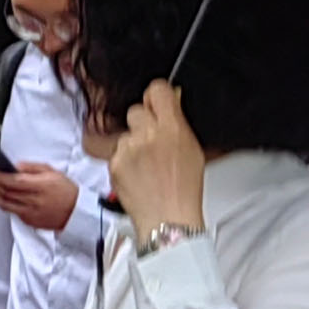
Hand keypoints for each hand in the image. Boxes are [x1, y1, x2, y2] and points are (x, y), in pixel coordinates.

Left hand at [0, 161, 80, 231]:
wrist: (77, 213)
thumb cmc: (67, 190)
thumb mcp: (53, 172)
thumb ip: (32, 168)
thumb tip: (15, 166)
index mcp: (40, 186)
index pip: (13, 181)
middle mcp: (34, 201)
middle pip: (5, 192)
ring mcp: (30, 213)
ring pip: (5, 204)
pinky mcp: (29, 222)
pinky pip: (11, 211)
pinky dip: (3, 202)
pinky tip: (1, 195)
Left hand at [112, 78, 208, 229]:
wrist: (168, 220)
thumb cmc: (184, 190)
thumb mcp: (194, 150)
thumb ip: (180, 122)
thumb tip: (172, 100)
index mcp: (171, 127)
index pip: (157, 89)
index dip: (157, 96)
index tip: (158, 103)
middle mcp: (147, 134)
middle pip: (136, 109)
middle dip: (143, 121)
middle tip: (152, 140)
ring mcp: (128, 148)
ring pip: (125, 132)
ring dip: (132, 143)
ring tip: (146, 164)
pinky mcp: (114, 162)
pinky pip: (116, 151)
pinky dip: (124, 160)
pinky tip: (137, 174)